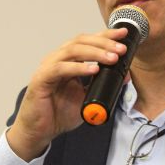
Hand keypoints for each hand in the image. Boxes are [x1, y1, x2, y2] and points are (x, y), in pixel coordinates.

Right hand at [6, 28, 127, 160]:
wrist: (40, 131)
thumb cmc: (59, 113)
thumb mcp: (88, 97)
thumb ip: (103, 85)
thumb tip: (124, 75)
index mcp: (68, 60)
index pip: (88, 41)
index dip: (105, 35)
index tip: (123, 34)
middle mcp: (58, 59)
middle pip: (81, 41)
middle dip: (104, 43)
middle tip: (121, 49)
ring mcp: (48, 67)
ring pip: (72, 50)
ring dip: (95, 52)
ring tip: (112, 58)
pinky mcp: (41, 79)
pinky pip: (60, 68)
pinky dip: (78, 67)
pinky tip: (93, 69)